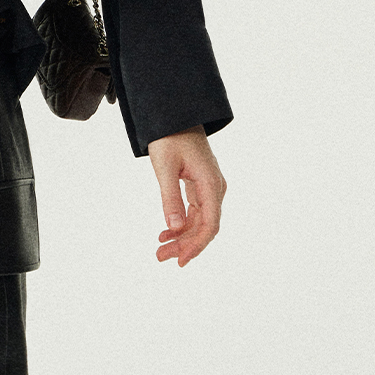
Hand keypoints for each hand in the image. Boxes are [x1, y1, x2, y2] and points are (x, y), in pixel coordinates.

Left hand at [147, 127, 225, 267]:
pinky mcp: (201, 186)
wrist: (175, 114)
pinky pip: (195, 212)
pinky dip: (182, 225)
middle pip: (205, 227)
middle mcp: (215, 188)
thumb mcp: (164, 168)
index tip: (181, 260)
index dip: (197, 245)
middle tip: (160, 257)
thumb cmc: (169, 137)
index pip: (210, 224)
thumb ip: (170, 198)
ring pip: (200, 222)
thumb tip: (174, 228)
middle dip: (185, 245)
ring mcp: (209, 188)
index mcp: (211, 183)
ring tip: (160, 250)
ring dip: (182, 238)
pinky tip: (166, 234)